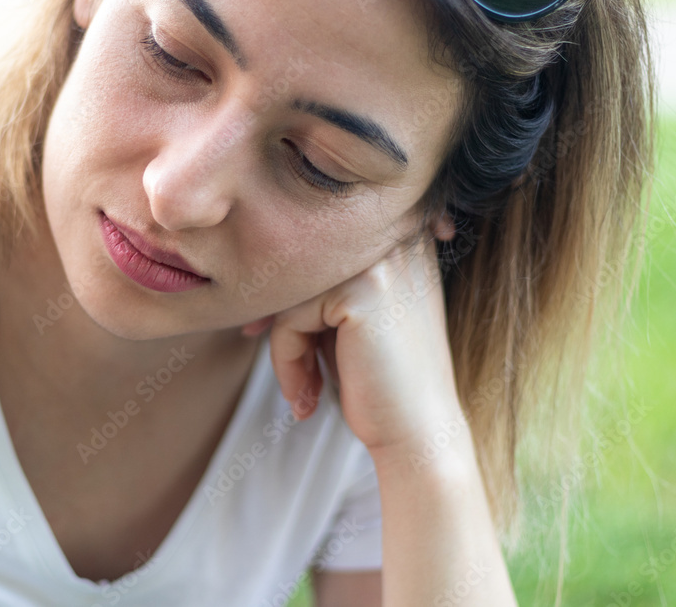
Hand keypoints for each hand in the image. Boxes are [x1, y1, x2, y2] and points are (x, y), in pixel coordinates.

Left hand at [241, 225, 462, 453]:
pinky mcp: (364, 290)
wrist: (419, 436)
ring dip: (284, 348)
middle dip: (280, 320)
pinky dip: (286, 361)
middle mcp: (395, 240)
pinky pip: (291, 317)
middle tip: (288, 373)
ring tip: (302, 391)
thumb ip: (317, 287)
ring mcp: (382, 261)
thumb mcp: (348, 322)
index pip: (313, 253)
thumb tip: (256, 268)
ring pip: (291, 291)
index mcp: (396, 240)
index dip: (287, 295)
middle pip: (299, 266)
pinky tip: (306, 397)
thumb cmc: (379, 383)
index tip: (262, 334)